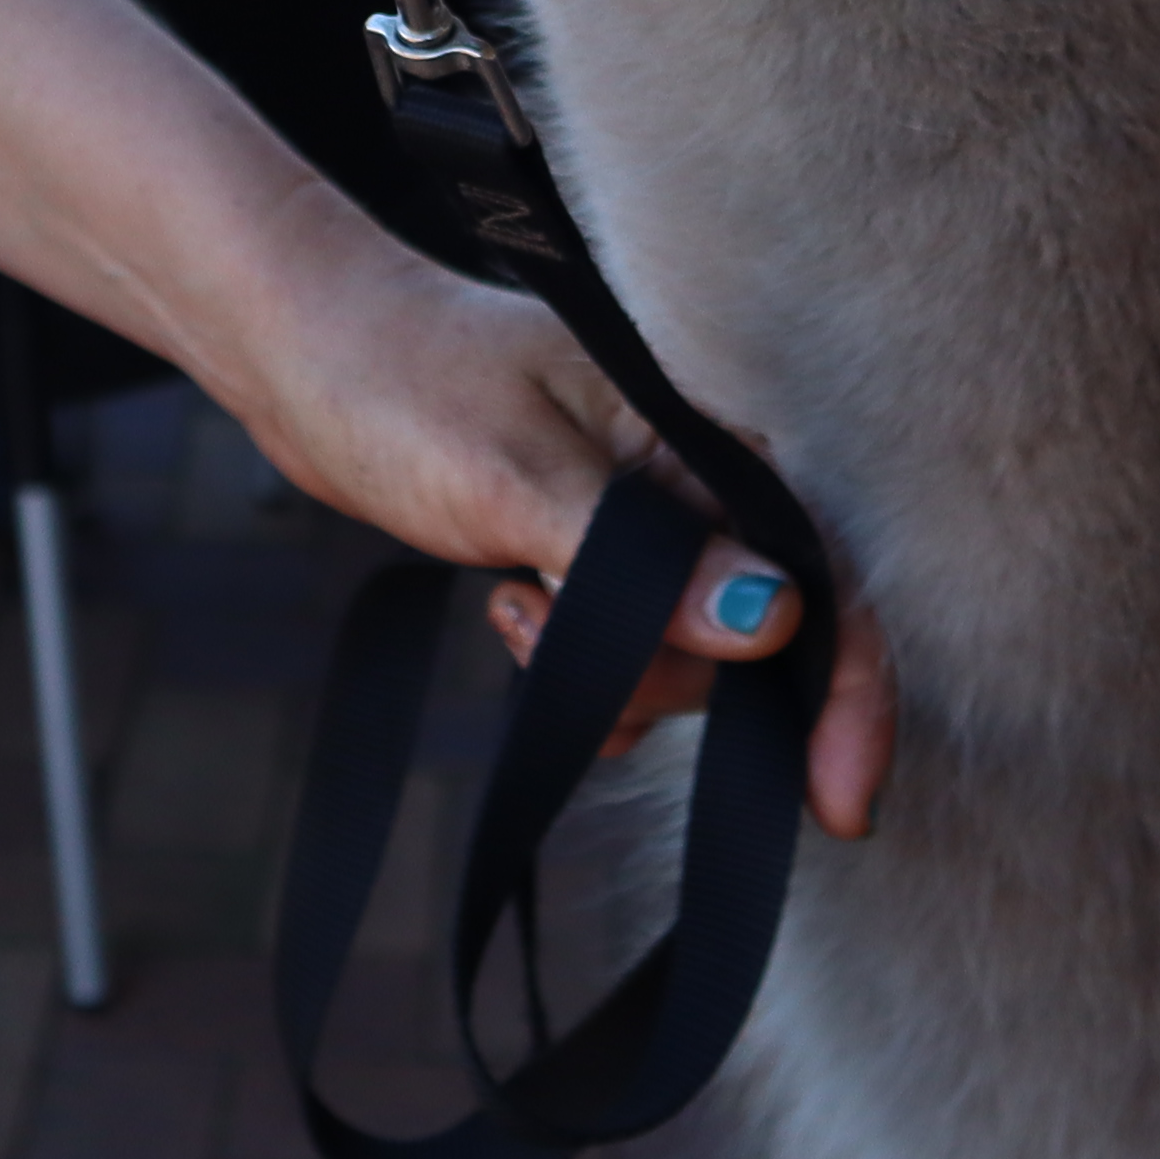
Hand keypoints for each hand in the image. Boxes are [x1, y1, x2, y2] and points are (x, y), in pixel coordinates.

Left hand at [209, 216, 894, 840]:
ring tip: (512, 604)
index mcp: (703, 438)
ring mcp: (648, 519)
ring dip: (606, 673)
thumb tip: (772, 622)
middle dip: (665, 679)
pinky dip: (580, 672)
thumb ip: (645, 562)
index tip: (840, 804)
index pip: (823, 574)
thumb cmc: (407, 382)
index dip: (848, 692)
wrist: (311, 354)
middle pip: (754, 641)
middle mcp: (694, 480)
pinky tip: (513, 616)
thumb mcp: (521, 477)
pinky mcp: (598, 550)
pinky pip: (630, 653)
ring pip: (685, 659)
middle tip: (542, 630)